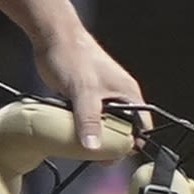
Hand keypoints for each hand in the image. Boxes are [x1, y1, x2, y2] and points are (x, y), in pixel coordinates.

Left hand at [34, 17, 138, 154]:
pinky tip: (72, 134)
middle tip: (95, 157)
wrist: (52, 37)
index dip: (131, 143)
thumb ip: (89, 120)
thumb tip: (93, 146)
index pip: (141, 126)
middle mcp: (118, 96)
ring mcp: (101, 96)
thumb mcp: (83, 91)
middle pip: (122, 129)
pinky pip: (88, 118)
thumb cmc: (73, 56)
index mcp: (128, 93)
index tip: (116, 156)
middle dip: (110, 143)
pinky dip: (82, 127)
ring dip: (94, 135)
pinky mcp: (85, 97)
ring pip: (103, 124)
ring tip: (82, 147)